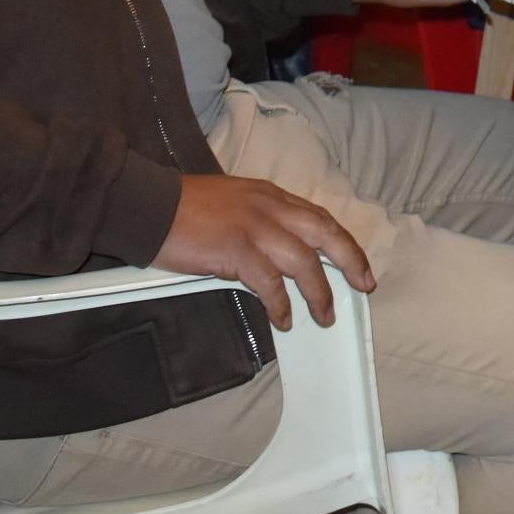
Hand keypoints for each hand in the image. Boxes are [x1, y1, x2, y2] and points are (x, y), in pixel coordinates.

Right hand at [154, 174, 372, 329]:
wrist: (149, 204)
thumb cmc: (184, 207)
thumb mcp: (235, 201)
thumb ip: (261, 219)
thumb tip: (279, 249)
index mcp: (271, 196)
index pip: (320, 217)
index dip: (344, 242)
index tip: (359, 264)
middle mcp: (270, 208)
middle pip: (326, 233)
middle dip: (351, 261)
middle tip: (363, 285)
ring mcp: (255, 228)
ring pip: (304, 262)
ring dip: (318, 293)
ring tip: (323, 316)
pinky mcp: (236, 251)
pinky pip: (270, 283)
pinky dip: (281, 304)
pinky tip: (284, 318)